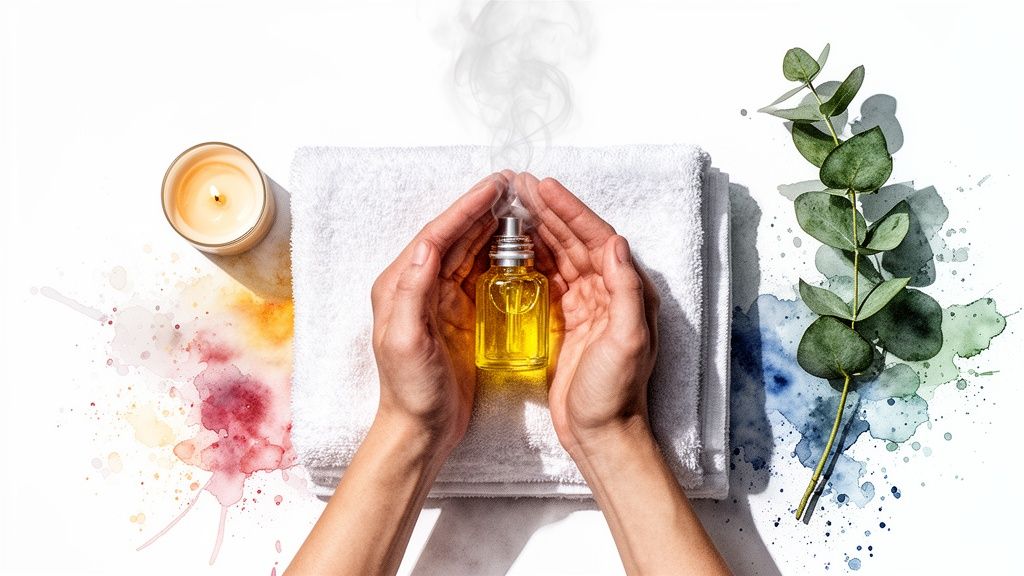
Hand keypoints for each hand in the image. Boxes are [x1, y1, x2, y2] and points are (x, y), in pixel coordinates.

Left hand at [370, 172, 508, 451]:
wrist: (422, 430)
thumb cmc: (411, 392)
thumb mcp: (405, 342)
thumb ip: (412, 293)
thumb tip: (427, 245)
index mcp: (401, 285)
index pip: (437, 235)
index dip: (466, 208)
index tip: (494, 186)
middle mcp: (418, 286)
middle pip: (455, 237)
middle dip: (483, 210)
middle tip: (515, 187)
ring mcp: (441, 300)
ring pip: (470, 252)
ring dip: (494, 229)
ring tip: (522, 207)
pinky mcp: (461, 316)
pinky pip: (482, 276)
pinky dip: (501, 258)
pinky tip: (521, 249)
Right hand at [515, 173, 659, 455]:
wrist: (600, 435)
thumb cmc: (615, 393)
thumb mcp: (627, 341)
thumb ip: (626, 291)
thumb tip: (616, 243)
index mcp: (626, 291)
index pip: (596, 239)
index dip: (570, 211)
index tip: (544, 188)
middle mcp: (608, 293)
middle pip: (575, 241)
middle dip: (549, 213)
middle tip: (521, 188)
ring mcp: (586, 307)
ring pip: (559, 257)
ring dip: (538, 232)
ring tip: (513, 209)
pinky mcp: (566, 323)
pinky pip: (546, 282)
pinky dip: (530, 262)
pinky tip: (512, 250)